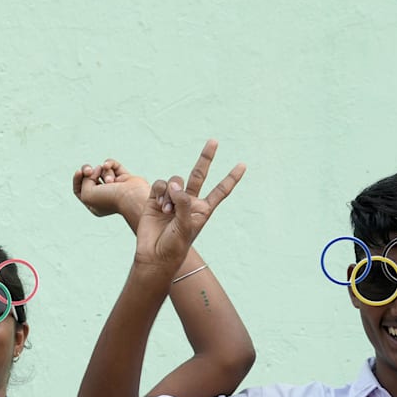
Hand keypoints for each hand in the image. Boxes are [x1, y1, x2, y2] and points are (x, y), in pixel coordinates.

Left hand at [73, 159, 148, 220]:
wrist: (132, 197)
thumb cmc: (109, 199)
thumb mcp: (87, 195)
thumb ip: (84, 182)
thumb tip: (95, 170)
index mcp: (93, 204)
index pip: (79, 189)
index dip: (77, 179)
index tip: (79, 172)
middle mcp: (104, 196)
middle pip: (89, 178)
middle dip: (87, 171)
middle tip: (89, 170)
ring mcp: (115, 186)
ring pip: (102, 171)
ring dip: (104, 173)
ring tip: (111, 181)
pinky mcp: (125, 177)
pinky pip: (113, 165)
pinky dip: (110, 163)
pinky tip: (108, 166)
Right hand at [133, 139, 244, 274]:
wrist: (154, 255)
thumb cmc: (174, 245)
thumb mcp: (186, 225)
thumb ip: (184, 202)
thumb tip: (175, 184)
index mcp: (203, 210)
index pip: (220, 191)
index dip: (231, 178)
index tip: (243, 165)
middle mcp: (189, 201)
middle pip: (199, 174)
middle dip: (206, 157)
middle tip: (214, 141)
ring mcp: (172, 199)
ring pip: (176, 181)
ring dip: (171, 193)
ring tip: (167, 210)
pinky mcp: (155, 199)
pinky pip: (160, 184)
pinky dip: (160, 192)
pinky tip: (159, 205)